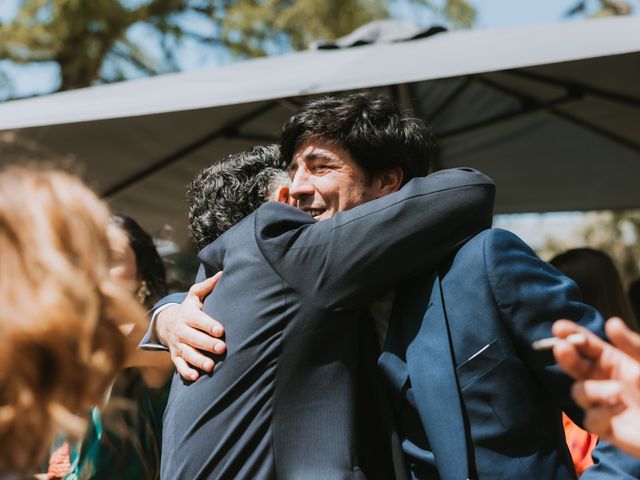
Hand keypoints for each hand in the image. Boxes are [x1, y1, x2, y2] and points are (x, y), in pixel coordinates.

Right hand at [157, 272, 225, 379]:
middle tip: (221, 348)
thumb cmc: (189, 308)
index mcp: (188, 314)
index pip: (198, 320)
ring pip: (187, 353)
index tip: (221, 330)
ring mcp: (177, 344)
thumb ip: (207, 286)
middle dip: (207, 344)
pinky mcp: (175, 356)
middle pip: (193, 338)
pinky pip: (178, 365)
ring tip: (210, 366)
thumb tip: (223, 273)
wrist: (167, 322)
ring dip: (198, 360)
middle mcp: (181, 330)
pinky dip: (185, 372)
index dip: (209, 325)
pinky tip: (195, 377)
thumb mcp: (195, 295)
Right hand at [552, 317, 639, 456]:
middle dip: (566, 357)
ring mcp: (603, 405)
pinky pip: (592, 420)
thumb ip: (632, 345)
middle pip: (574, 366)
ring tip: (616, 390)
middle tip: (561, 348)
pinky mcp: (607, 429)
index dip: (572, 335)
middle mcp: (603, 380)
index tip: (559, 327)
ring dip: (593, 389)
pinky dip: (603, 413)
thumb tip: (611, 322)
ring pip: (579, 392)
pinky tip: (621, 407)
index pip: (587, 345)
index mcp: (613, 361)